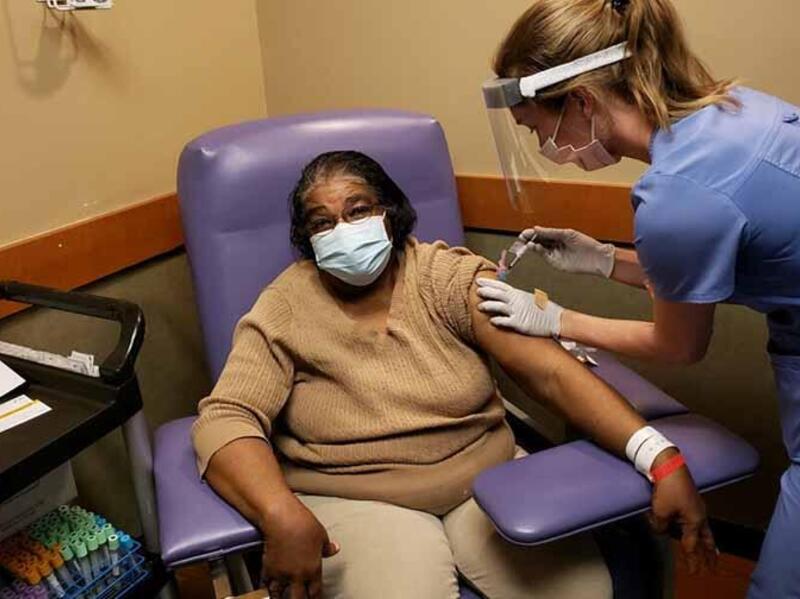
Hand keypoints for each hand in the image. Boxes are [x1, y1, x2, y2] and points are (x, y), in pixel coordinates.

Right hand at [259, 494, 338, 598]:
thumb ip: (327, 547)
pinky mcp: (268, 567)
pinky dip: (268, 585)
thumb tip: (335, 548)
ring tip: (282, 597)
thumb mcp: (321, 535)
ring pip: (279, 594)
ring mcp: (281, 573)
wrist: (282, 519)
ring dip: (281, 596)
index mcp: (313, 569)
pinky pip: (266, 583)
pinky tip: (269, 586)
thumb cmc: (304, 524)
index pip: (315, 593)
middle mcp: (297, 575)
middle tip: (301, 598)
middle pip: (298, 598)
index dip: (315, 598)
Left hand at [476, 278, 562, 336]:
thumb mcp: (528, 299)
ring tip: (480, 306)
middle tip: (476, 290)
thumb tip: (505, 295)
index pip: (501, 286)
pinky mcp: (520, 323)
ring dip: (489, 305)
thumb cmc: (543, 310)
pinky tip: (492, 321)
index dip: (489, 283)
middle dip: (486, 291)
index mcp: (518, 294)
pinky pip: (506, 321)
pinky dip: (498, 320)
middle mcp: (517, 301)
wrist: (557, 320)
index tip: (478, 280)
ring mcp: (518, 312)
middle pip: (498, 294)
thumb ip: (515, 297)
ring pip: (499, 307)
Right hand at [520, 227, 614, 277]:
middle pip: (538, 241)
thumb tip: (536, 228)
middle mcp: (555, 245)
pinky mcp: (555, 262)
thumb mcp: (567, 234)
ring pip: (539, 248)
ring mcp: (555, 253)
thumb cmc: (585, 244)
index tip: (525, 233)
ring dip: (532, 245)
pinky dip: (538, 251)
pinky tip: (534, 247)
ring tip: (527, 242)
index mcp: (558, 236)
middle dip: (529, 239)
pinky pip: (544, 256)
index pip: (541, 234)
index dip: (532, 233)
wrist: (595, 258)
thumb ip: (550, 232)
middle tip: (522, 238)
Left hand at [649, 449, 716, 573]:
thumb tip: (661, 529)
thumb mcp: (660, 512)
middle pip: (706, 540)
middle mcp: (699, 516)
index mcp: (694, 521)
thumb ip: (660, 526)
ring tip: (709, 552)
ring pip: (703, 530)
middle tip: (713, 568)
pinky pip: (693, 519)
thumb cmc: (667, 489)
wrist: (669, 465)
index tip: (694, 573)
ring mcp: (696, 507)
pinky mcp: (689, 500)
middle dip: (709, 556)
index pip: (692, 546)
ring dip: (705, 542)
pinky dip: (695, 529)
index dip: (692, 561)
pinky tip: (694, 530)